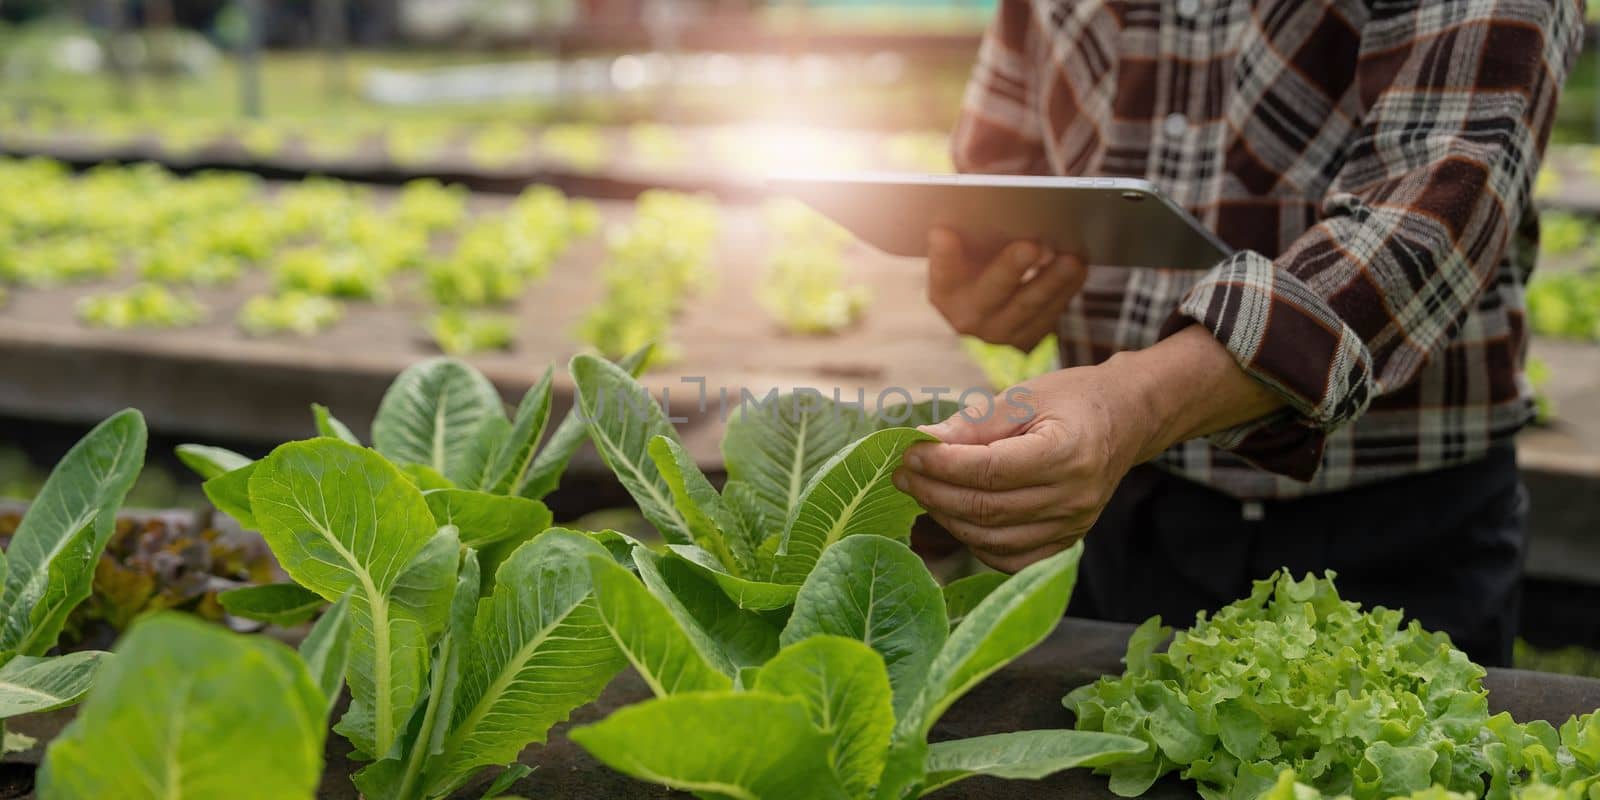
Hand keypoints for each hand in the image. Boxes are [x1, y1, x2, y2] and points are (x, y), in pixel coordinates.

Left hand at [894, 325, 1286, 571]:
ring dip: (947, 516)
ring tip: (922, 490)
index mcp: (1068, 452)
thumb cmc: (1072, 400)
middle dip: (935, 491)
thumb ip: (975, 423)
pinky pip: (1009, 558)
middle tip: (902, 474)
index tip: (908, 453)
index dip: (942, 465)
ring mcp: (1073, 527)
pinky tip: (955, 514)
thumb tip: (923, 441)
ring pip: (992, 538)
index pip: (991, 470)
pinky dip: (975, 541)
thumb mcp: (1024, 395)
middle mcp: (1074, 497)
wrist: (1124, 421)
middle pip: (987, 508)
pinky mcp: (1065, 543)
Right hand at [926, 227, 1086, 349]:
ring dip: (1052, 282)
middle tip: (1030, 245)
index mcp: (945, 291)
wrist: (990, 308)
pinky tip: (1078, 268)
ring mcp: (999, 334)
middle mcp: (967, 318)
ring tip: (1071, 259)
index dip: (942, 254)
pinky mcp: (1027, 340)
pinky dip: (1065, 291)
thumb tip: (972, 197)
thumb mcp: (965, 252)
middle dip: (1010, 268)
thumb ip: (964, 231)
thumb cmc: (977, 265)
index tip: (942, 231)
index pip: (941, 271)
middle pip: (991, 291)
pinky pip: (1048, 316)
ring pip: (1028, 307)